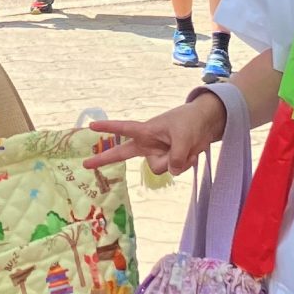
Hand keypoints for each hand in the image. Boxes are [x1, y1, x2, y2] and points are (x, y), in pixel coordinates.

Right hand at [90, 95, 224, 174]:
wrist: (207, 123)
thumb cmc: (191, 122)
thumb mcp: (184, 137)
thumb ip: (176, 157)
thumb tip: (172, 171)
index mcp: (146, 131)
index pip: (123, 129)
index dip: (108, 128)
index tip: (91, 126)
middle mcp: (148, 143)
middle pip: (122, 153)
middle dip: (104, 158)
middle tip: (86, 164)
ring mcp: (157, 153)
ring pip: (159, 168)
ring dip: (176, 161)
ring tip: (187, 148)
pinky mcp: (168, 160)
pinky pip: (173, 170)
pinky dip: (185, 163)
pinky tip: (192, 153)